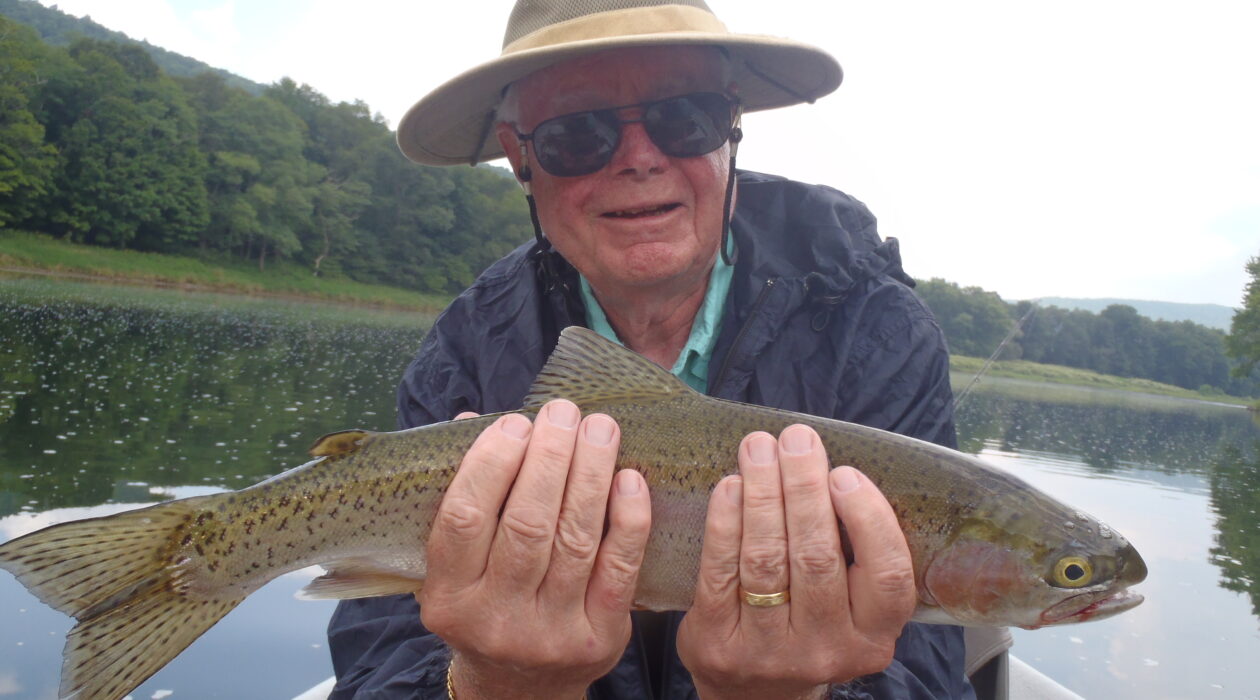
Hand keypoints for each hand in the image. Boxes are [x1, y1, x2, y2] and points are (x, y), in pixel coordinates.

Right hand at [418, 400, 651, 699]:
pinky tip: (630, 479)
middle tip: (564, 413)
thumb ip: (464, 493)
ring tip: (600, 428)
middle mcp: (495, 619)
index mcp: (449, 597)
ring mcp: (549, 632)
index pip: (463, 519)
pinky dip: (628, 520)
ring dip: (591, 474)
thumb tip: (472, 418)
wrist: (520, 687)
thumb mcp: (457, 565)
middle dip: (550, 458)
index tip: (515, 423)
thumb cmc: (486, 603)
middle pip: (526, 524)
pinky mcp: (599, 638)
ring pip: (575, 540)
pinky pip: (618, 570)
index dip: (491, 463)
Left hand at [677, 424, 915, 699]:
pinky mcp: (718, 644)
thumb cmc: (811, 627)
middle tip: (796, 438)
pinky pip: (720, 573)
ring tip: (758, 449)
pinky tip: (729, 487)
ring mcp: (769, 651)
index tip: (845, 473)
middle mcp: (826, 649)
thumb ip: (855, 554)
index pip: (886, 576)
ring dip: (762, 495)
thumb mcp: (852, 609)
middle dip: (804, 488)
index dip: (868, 520)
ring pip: (766, 561)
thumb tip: (833, 465)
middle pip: (817, 558)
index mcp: (872, 637)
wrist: (757, 695)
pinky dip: (724, 524)